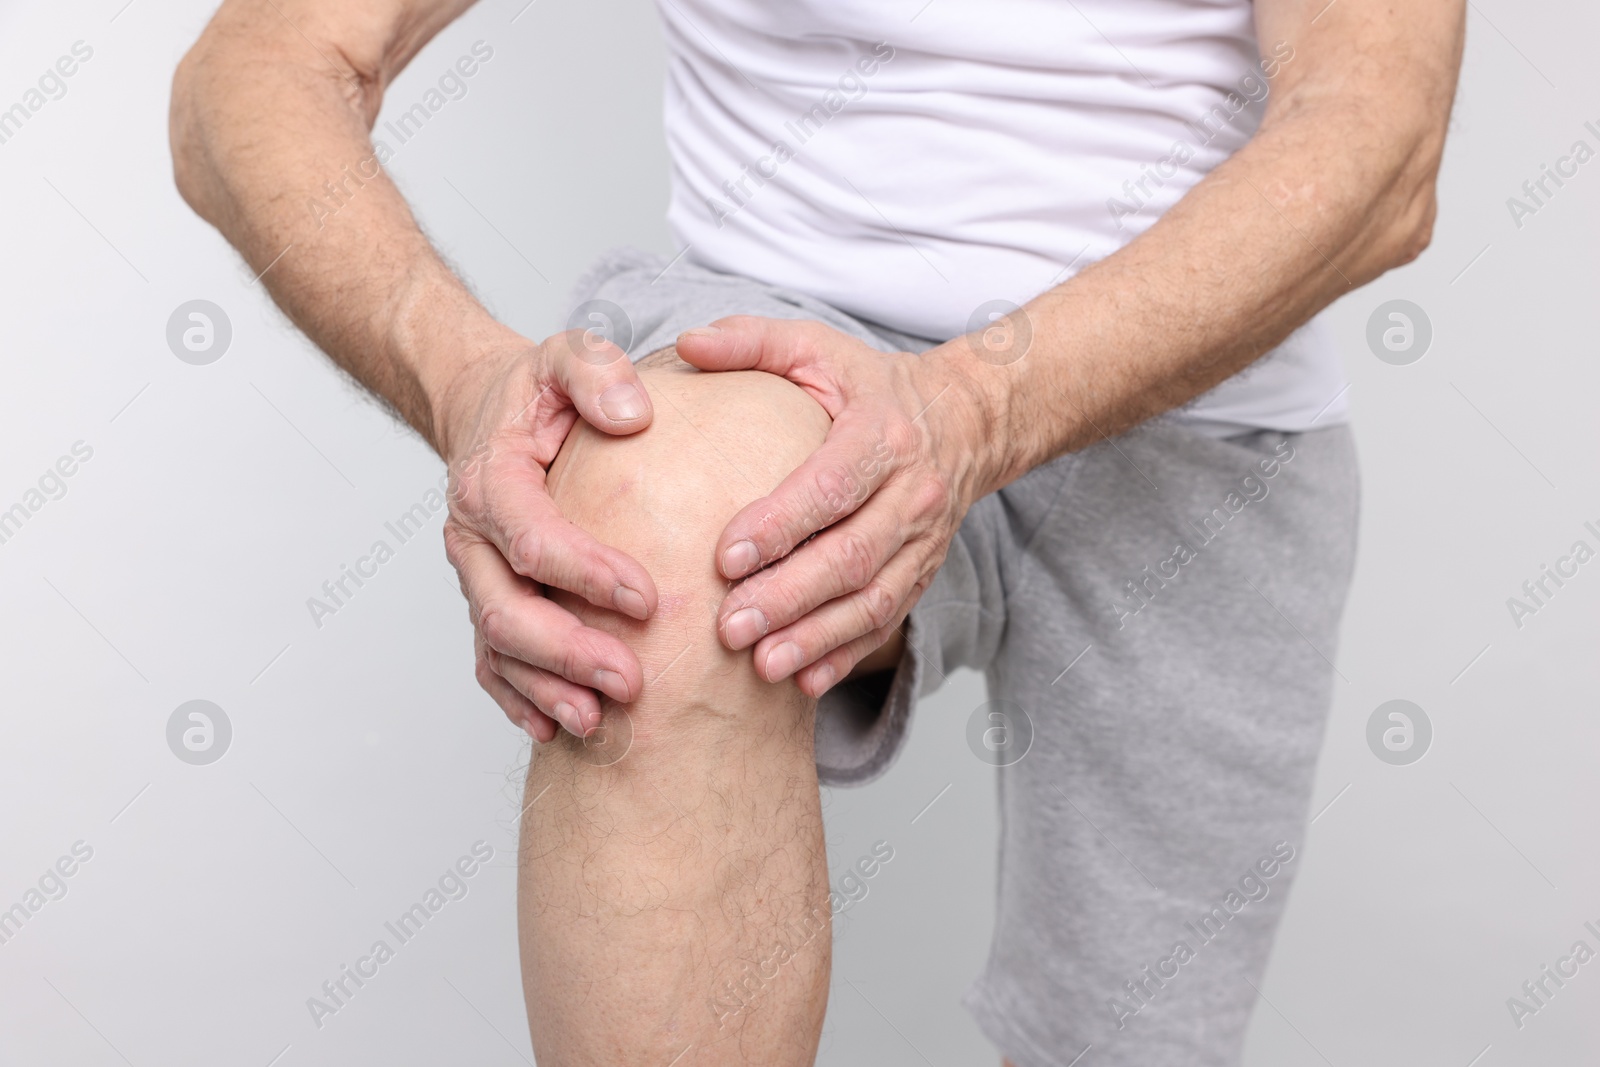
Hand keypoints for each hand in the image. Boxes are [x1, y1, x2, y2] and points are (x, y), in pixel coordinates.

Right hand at [437, 330, 658, 740]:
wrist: (485, 408)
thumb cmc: (537, 388)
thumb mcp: (567, 356)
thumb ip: (597, 371)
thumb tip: (635, 414)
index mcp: (490, 481)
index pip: (534, 540)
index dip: (587, 574)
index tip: (649, 598)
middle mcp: (471, 539)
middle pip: (507, 612)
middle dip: (569, 653)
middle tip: (632, 682)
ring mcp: (476, 577)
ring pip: (499, 649)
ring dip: (547, 689)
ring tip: (598, 721)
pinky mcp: (487, 601)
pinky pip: (493, 663)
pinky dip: (520, 699)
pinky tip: (559, 728)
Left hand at [673, 317, 998, 696]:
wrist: (966, 420)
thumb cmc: (872, 386)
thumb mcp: (818, 347)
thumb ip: (752, 341)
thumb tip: (686, 345)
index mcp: (882, 436)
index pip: (831, 487)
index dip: (780, 525)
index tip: (724, 558)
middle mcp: (912, 493)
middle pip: (851, 556)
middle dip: (789, 597)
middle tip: (728, 627)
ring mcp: (923, 542)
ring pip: (872, 600)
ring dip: (816, 637)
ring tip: (761, 665)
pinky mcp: (923, 575)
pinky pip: (886, 623)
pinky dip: (845, 656)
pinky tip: (803, 682)